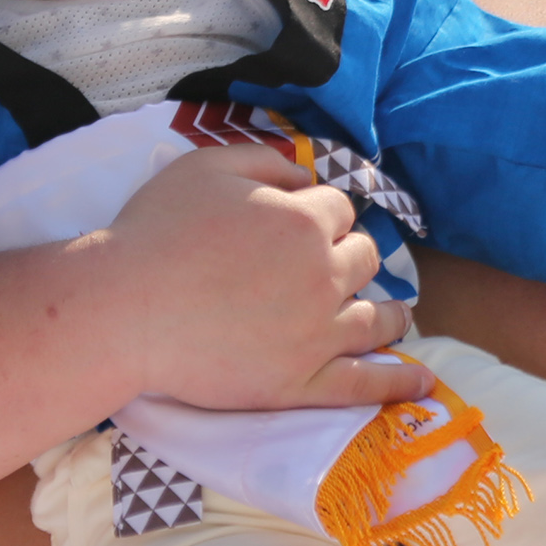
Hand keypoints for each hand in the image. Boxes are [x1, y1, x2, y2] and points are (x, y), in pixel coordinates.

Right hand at [107, 145, 434, 411]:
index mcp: (304, 221)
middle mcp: (323, 275)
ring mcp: (317, 334)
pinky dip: (399, 381)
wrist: (122, 310)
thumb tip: (304, 176)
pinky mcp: (302, 383)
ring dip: (389, 312)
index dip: (320, 212)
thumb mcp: (204, 167)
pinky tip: (423, 381)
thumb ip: (265, 161)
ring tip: (393, 317)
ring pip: (377, 319)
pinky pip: (366, 384)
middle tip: (326, 266)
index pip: (339, 209)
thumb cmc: (155, 233)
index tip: (298, 223)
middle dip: (351, 255)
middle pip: (364, 258)